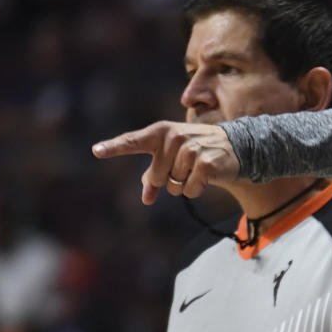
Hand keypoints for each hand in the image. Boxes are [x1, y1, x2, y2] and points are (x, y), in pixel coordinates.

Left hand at [92, 122, 238, 204]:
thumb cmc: (196, 151)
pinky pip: (190, 190)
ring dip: (185, 185)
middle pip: (157, 177)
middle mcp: (174, 138)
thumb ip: (154, 175)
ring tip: (197, 169)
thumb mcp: (172, 157)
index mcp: (160, 132)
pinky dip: (197, 189)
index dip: (114, 147)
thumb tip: (146, 200)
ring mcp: (190, 150)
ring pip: (174, 186)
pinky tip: (206, 177)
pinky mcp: (206, 164)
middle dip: (169, 180)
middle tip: (184, 168)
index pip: (133, 141)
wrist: (234, 146)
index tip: (96, 151)